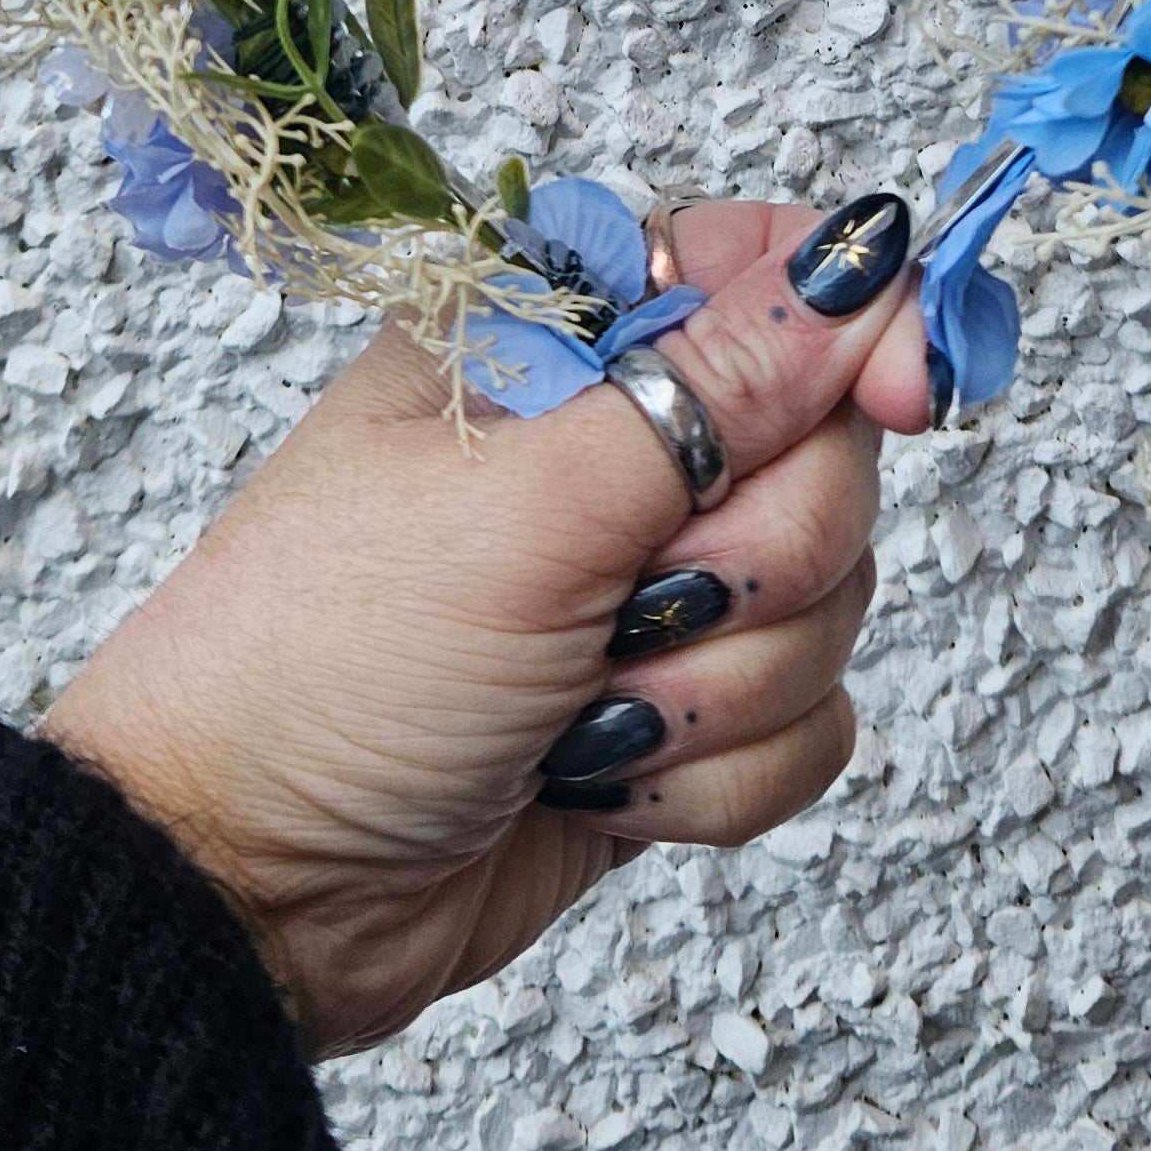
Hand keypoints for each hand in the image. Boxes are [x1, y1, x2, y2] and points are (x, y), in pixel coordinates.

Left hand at [45, 194, 926, 1055]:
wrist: (241, 889)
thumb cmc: (321, 660)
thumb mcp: (525, 504)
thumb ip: (717, 386)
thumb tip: (863, 261)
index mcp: (561, 341)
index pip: (776, 270)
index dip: (861, 327)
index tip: (908, 398)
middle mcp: (616, 448)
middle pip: (831, 450)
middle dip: (751, 555)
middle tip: (630, 598)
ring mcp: (651, 585)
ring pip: (832, 599)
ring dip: (714, 683)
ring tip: (576, 712)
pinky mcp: (676, 716)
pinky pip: (810, 723)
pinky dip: (715, 774)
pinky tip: (599, 785)